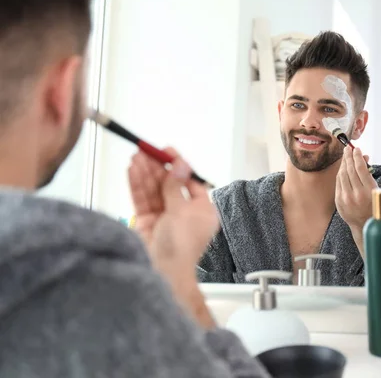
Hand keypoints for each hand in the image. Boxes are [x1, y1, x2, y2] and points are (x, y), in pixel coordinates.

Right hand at [128, 148, 218, 269]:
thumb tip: (180, 166)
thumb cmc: (181, 249)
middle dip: (158, 167)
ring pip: (154, 190)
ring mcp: (165, 218)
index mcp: (202, 211)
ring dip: (145, 173)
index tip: (168, 152)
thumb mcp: (182, 211)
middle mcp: (184, 214)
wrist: (164, 273)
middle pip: (170, 184)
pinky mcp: (148, 223)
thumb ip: (176, 187)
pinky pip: (143, 200)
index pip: (191, 182)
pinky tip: (133, 171)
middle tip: (148, 151)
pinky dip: (137, 185)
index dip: (179, 166)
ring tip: (137, 156)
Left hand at [335, 146, 377, 232]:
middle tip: (348, 148)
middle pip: (350, 170)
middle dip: (348, 157)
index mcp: (370, 191)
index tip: (356, 149)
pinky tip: (342, 168)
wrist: (365, 225)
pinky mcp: (339, 201)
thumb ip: (370, 174)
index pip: (361, 169)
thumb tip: (364, 157)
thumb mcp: (378, 190)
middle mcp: (357, 194)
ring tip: (345, 155)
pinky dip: (340, 173)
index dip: (357, 157)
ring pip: (342, 175)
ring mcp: (346, 198)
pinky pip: (338, 183)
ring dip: (343, 163)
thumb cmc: (375, 206)